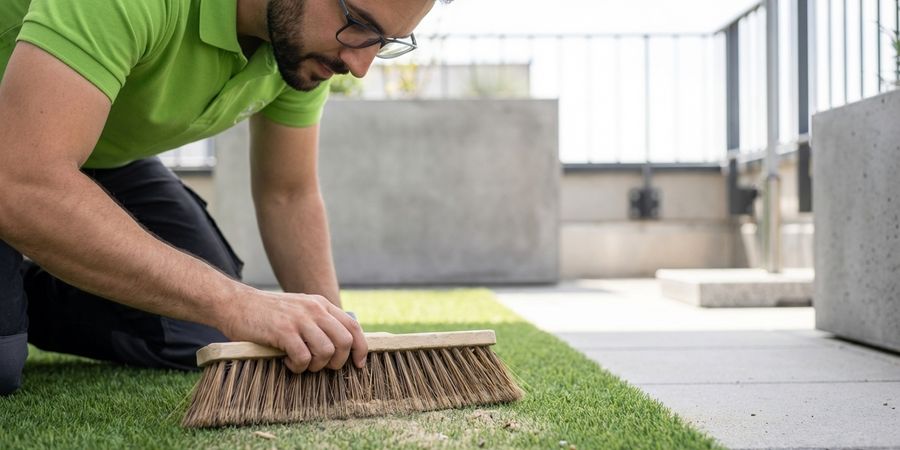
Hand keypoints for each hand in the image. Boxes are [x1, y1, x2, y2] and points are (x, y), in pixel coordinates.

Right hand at [219, 286, 366, 372]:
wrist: (236, 304)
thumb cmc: (268, 313)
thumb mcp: (300, 309)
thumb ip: (319, 321)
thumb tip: (341, 346)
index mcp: (321, 305)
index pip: (353, 326)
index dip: (361, 348)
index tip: (358, 364)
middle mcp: (314, 309)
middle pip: (345, 341)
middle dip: (338, 361)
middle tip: (321, 366)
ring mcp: (299, 319)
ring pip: (326, 351)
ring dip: (316, 365)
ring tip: (301, 363)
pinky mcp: (283, 331)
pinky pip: (304, 357)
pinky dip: (298, 366)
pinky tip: (287, 362)